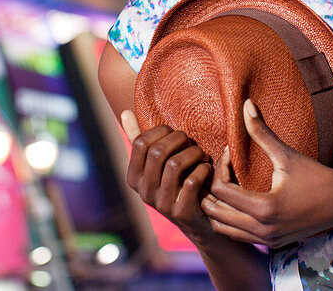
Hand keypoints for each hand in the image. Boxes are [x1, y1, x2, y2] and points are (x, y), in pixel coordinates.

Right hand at [121, 111, 214, 243]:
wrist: (199, 221)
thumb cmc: (178, 183)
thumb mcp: (158, 164)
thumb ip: (141, 140)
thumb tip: (126, 112)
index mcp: (133, 177)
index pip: (140, 143)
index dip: (160, 131)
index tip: (174, 133)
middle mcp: (143, 192)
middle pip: (158, 152)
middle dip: (179, 140)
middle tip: (191, 142)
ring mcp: (161, 204)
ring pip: (175, 165)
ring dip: (194, 153)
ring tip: (201, 154)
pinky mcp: (181, 213)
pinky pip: (191, 181)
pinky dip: (203, 170)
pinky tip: (206, 169)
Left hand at [201, 99, 332, 246]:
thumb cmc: (317, 177)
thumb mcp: (287, 155)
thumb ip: (262, 132)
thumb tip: (246, 105)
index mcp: (264, 208)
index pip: (221, 190)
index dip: (220, 168)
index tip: (230, 154)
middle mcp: (263, 229)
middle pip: (215, 212)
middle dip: (211, 189)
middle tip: (221, 169)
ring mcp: (267, 240)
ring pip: (223, 228)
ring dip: (217, 206)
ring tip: (225, 183)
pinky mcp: (271, 244)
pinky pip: (237, 235)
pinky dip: (229, 219)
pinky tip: (236, 198)